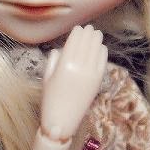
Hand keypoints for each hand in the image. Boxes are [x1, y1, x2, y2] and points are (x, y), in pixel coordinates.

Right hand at [41, 25, 107, 141]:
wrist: (62, 122)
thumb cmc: (50, 99)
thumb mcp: (46, 77)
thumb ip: (53, 60)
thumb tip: (61, 49)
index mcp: (64, 65)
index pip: (74, 42)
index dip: (77, 33)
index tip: (79, 27)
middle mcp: (79, 67)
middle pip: (86, 44)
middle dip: (88, 34)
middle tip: (89, 27)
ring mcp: (90, 75)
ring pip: (96, 51)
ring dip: (96, 40)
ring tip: (96, 34)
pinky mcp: (97, 82)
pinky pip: (102, 62)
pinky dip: (102, 53)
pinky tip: (101, 47)